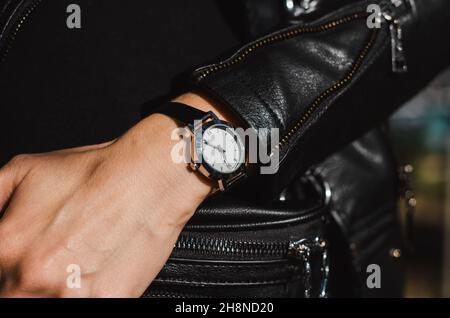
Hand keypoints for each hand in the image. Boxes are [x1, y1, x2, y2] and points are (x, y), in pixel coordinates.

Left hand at [0, 93, 228, 296]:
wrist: (149, 178)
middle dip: (32, 279)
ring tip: (78, 262)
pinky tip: (98, 269)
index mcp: (7, 247)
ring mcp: (72, 296)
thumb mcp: (23, 170)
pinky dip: (89, 291)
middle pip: (16, 295)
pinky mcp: (107, 301)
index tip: (25, 261)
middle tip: (57, 257)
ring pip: (48, 302)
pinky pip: (87, 304)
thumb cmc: (97, 173)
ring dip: (60, 288)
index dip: (8, 269)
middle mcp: (34, 278)